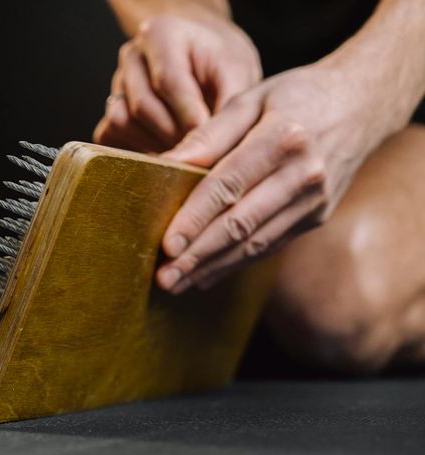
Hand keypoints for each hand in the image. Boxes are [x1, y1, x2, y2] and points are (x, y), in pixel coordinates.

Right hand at [93, 9, 261, 151]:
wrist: (203, 57)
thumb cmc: (219, 61)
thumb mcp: (237, 72)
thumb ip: (228, 105)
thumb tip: (216, 147)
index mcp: (161, 34)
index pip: (167, 81)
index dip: (188, 116)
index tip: (208, 141)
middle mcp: (132, 56)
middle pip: (142, 107)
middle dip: (173, 136)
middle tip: (201, 152)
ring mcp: (116, 84)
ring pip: (122, 123)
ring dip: (153, 145)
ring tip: (183, 149)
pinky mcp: (110, 111)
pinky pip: (110, 136)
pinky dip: (134, 150)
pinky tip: (163, 150)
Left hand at [156, 62, 383, 292]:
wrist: (363, 105)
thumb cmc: (296, 96)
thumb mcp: (251, 99)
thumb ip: (209, 134)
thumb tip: (165, 164)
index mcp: (284, 138)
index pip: (228, 186)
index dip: (195, 218)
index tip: (168, 244)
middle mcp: (304, 175)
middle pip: (240, 224)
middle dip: (199, 255)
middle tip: (165, 278)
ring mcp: (314, 201)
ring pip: (255, 244)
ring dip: (213, 268)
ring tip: (178, 283)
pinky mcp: (316, 217)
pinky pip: (270, 245)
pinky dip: (235, 263)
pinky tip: (206, 275)